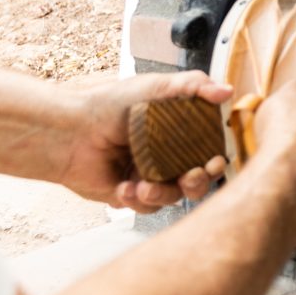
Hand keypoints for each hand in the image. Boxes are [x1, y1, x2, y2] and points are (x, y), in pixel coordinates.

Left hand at [59, 71, 232, 212]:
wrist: (69, 132)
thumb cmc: (108, 105)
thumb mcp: (154, 86)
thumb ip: (192, 86)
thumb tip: (226, 91)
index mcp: (178, 133)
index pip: (209, 150)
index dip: (215, 159)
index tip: (214, 161)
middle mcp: (167, 157)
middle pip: (198, 180)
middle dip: (198, 183)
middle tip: (190, 177)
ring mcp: (150, 177)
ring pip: (173, 197)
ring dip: (163, 194)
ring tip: (144, 187)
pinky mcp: (131, 195)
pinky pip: (146, 208)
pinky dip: (136, 199)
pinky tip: (123, 187)